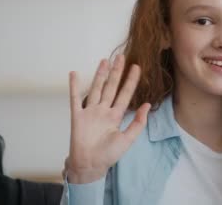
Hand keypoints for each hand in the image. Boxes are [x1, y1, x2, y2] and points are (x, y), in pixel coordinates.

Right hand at [67, 55, 150, 183]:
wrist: (90, 165)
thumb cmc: (109, 155)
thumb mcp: (128, 139)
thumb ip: (138, 122)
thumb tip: (148, 105)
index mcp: (116, 116)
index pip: (125, 94)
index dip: (131, 81)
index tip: (136, 68)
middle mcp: (103, 111)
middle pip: (111, 87)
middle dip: (116, 73)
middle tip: (121, 57)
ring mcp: (90, 112)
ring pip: (96, 89)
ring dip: (100, 75)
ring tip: (105, 61)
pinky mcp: (77, 116)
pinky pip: (75, 98)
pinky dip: (74, 86)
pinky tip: (74, 74)